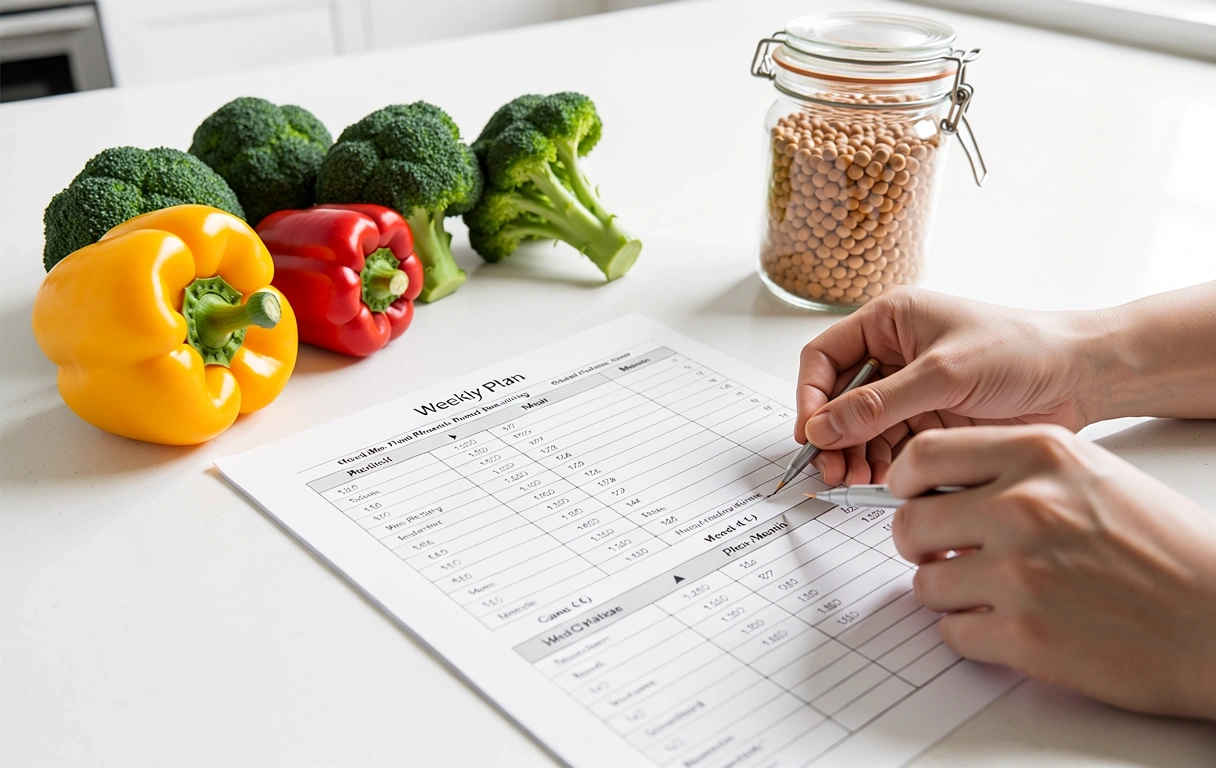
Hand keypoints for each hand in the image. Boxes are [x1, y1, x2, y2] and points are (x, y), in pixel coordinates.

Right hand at [795, 287, 1099, 485]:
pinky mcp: (931, 419)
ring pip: (862, 427)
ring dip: (854, 455)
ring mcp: (912, 389)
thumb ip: (879, 404)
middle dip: (831, 435)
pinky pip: (891, 445)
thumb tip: (824, 426)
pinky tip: (881, 481)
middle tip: (830, 470)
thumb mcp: (943, 374)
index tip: (811, 433)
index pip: (825, 357)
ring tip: (854, 481)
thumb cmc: (1023, 349)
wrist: (1083, 375)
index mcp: (889, 321)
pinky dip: (881, 464)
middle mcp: (894, 353)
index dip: (811, 396)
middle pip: (839, 398)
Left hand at [889, 424, 1215, 719]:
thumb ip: (1016, 471)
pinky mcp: (1025, 635)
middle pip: (910, 523)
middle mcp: (1024, 506)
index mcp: (1041, 454)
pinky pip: (952, 632)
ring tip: (993, 593)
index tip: (908, 497)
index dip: (904, 482)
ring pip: (925, 583)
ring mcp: (1021, 572)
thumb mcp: (1092, 474)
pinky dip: (971, 634)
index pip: (923, 456)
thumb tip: (942, 485)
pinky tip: (1010, 625)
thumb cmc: (1167, 550)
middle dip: (919, 544)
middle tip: (942, 553)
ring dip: (949, 593)